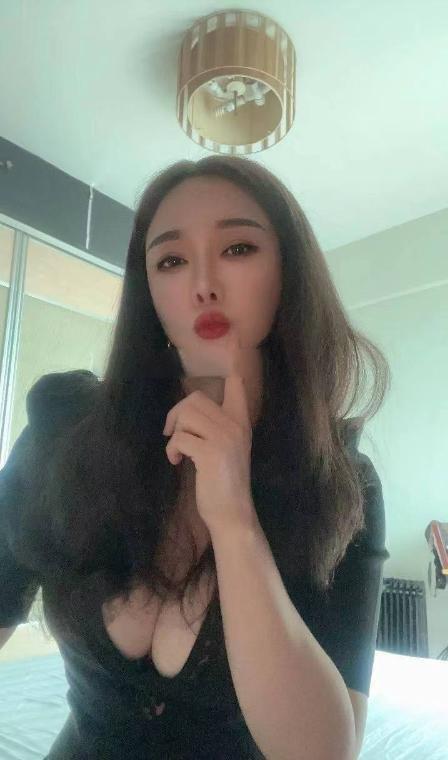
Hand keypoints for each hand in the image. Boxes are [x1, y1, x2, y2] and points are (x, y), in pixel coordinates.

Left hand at [162, 330, 256, 533]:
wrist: (232, 513)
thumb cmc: (223, 482)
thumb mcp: (225, 448)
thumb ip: (214, 426)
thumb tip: (186, 409)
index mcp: (240, 420)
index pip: (236, 383)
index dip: (231, 361)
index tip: (232, 339)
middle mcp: (235, 424)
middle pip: (195, 398)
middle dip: (176, 414)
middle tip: (173, 434)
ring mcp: (225, 437)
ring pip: (186, 414)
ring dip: (174, 433)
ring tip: (177, 451)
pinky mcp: (211, 453)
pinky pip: (180, 437)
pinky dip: (172, 450)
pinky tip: (178, 462)